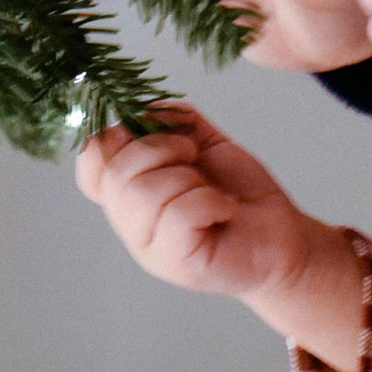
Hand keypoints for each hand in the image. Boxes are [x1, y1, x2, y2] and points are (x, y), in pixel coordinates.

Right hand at [75, 102, 314, 299]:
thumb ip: (170, 120)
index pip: (90, 162)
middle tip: (193, 158)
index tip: (153, 130)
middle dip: (162, 148)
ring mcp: (150, 246)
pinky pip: (178, 215)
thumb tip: (143, 108)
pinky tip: (225, 210)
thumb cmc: (238, 190)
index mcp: (130, 191)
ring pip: (143, 194)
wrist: (282, 235)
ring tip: (209, 189)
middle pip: (115, 173)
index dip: (113, 136)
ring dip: (188, 178)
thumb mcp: (202, 141)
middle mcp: (131, 222)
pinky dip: (210, 201)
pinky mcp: (177, 263)